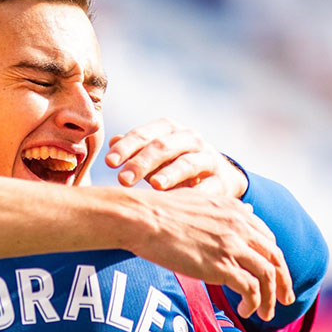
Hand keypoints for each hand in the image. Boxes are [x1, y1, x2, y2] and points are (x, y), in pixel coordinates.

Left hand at [107, 118, 248, 197]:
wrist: (218, 176)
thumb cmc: (174, 164)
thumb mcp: (153, 154)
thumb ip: (134, 149)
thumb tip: (112, 141)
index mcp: (169, 130)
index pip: (144, 134)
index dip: (126, 146)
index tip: (109, 162)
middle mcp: (189, 139)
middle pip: (163, 147)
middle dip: (142, 162)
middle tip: (123, 179)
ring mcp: (208, 158)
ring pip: (188, 163)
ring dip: (171, 174)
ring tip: (155, 185)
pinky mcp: (222, 180)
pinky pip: (209, 187)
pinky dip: (197, 193)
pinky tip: (183, 202)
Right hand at [126, 186, 293, 320]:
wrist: (142, 219)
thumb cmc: (158, 210)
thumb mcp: (198, 200)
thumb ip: (225, 208)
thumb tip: (246, 210)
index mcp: (235, 211)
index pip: (267, 239)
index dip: (273, 260)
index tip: (272, 275)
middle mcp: (240, 227)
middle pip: (275, 258)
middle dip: (283, 281)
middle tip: (285, 299)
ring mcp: (232, 247)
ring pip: (268, 276)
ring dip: (271, 298)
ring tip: (265, 314)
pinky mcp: (220, 267)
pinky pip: (250, 289)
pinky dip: (254, 302)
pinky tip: (245, 310)